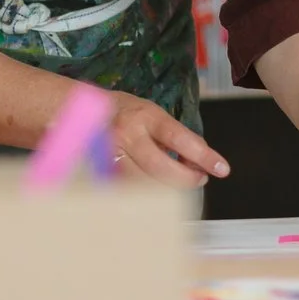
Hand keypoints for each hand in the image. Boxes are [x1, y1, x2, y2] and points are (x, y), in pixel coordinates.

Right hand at [103, 92, 230, 187]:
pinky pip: (127, 190)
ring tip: (176, 180)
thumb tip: (198, 160)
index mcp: (144, 116)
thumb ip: (173, 135)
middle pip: (161, 169)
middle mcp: (126, 135)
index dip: (203, 156)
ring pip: (143, 185)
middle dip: (186, 179)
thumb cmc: (121, 112)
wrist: (76, 107)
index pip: (179, 138)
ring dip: (166, 188)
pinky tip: (152, 185)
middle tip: (199, 178)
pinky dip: (144, 192)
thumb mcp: (151, 113)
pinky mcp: (97, 172)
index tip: (222, 169)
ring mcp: (108, 155)